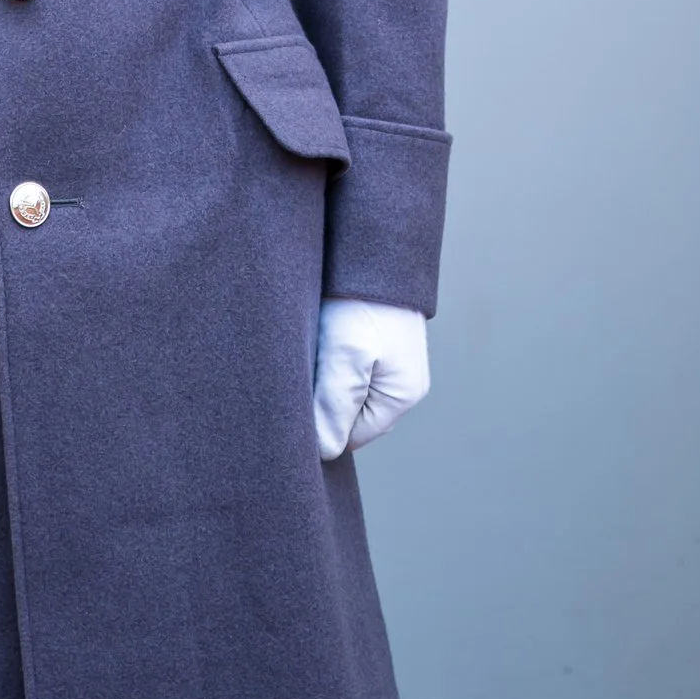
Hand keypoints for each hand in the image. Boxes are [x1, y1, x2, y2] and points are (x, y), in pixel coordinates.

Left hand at [313, 298, 429, 459]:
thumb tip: (322, 453)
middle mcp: (401, 382)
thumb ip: (333, 409)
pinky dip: (328, 355)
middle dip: (322, 401)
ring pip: (345, 387)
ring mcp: (392, 359)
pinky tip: (315, 338)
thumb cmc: (363, 302)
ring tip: (308, 350)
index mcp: (401, 396)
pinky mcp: (377, 338)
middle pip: (349, 413)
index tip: (297, 402)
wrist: (374, 245)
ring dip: (323, 376)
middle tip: (299, 374)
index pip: (351, 437)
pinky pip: (347, 362)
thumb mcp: (345, 358)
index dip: (322, 426)